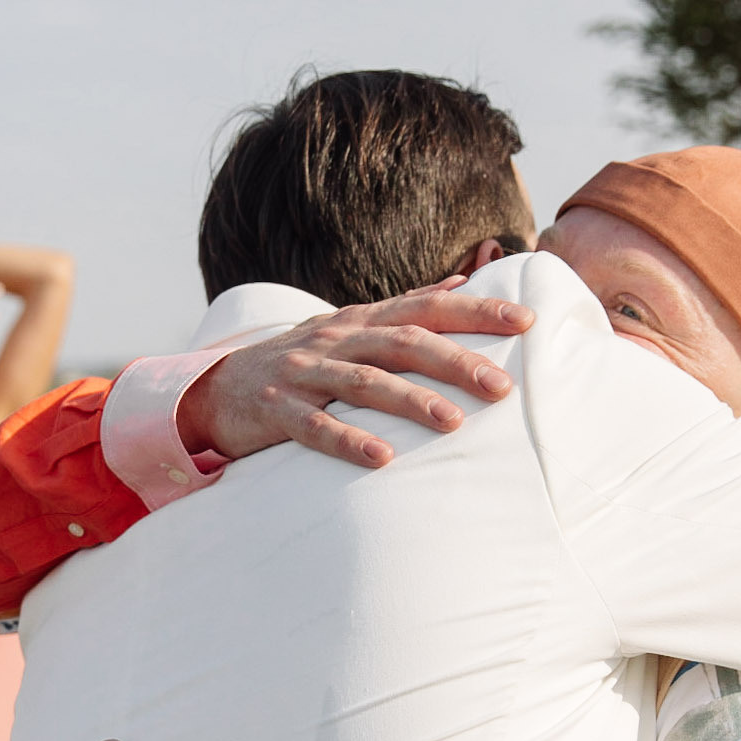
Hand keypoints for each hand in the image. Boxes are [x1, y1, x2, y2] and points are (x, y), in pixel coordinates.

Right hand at [176, 277, 530, 466]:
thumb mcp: (349, 327)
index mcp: (360, 320)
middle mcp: (336, 339)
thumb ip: (403, 308)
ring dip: (412, 402)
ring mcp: (305, 374)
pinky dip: (349, 440)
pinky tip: (382, 458)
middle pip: (404, 343)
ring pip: (365, 383)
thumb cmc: (299, 361)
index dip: (477, 311)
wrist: (215, 388)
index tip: (525, 320)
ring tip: (454, 423)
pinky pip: (316, 427)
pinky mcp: (277, 411)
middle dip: (456, 362)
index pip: (428, 308)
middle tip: (502, 386)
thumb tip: (460, 282)